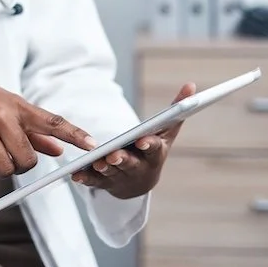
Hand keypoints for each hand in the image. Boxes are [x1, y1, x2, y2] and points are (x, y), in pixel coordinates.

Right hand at [0, 72, 95, 177]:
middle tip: (12, 155)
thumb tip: (59, 150)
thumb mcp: (8, 106)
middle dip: (22, 165)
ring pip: (6, 169)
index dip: (74, 134)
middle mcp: (3, 117)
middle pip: (27, 160)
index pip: (52, 121)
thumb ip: (34, 131)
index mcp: (18, 106)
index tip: (93, 146)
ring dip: (1, 168)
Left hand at [71, 82, 194, 198]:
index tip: (142, 140)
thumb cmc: (154, 148)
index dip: (149, 145)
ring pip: (112, 173)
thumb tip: (191, 84)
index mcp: (154, 154)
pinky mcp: (104, 182)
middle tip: (114, 155)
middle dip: (123, 159)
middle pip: (131, 164)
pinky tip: (76, 174)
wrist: (141, 181)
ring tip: (97, 163)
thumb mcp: (167, 131)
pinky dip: (86, 178)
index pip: (154, 149)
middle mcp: (138, 168)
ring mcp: (121, 176)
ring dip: (104, 168)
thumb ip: (177, 109)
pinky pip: (94, 181)